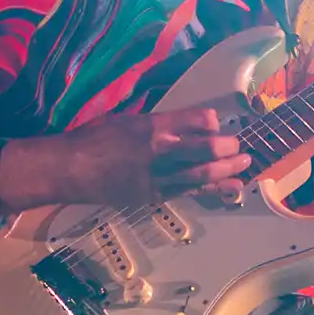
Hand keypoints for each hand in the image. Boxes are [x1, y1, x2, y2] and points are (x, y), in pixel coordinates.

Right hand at [0, 107, 251, 213]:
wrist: (68, 168)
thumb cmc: (94, 138)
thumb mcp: (125, 119)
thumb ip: (156, 122)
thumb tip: (184, 123)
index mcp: (150, 126)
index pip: (192, 119)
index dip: (211, 121)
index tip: (219, 121)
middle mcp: (156, 151)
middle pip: (202, 149)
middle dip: (226, 148)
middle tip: (242, 145)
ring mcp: (155, 176)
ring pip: (199, 174)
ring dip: (226, 171)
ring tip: (245, 167)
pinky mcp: (151, 195)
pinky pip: (187, 192)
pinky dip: (210, 190)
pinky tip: (228, 189)